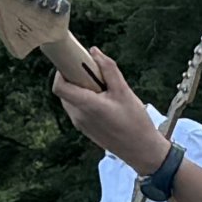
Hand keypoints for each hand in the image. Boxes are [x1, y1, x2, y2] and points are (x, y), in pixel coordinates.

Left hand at [52, 49, 164, 167]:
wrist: (141, 150)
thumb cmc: (135, 121)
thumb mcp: (124, 91)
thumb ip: (108, 69)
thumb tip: (94, 51)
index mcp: (86, 105)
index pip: (59, 86)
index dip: (62, 71)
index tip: (75, 63)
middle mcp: (78, 116)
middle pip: (65, 90)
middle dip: (76, 78)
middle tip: (95, 73)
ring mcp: (80, 124)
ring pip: (72, 99)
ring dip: (82, 89)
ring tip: (104, 89)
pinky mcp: (85, 129)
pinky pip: (78, 109)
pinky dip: (86, 100)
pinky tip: (105, 101)